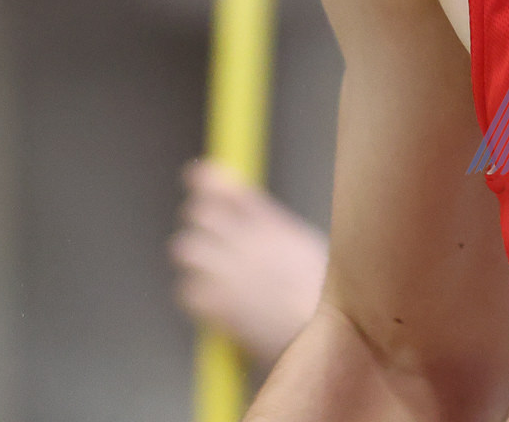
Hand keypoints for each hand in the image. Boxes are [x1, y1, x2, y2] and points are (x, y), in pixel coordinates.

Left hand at [173, 159, 330, 362]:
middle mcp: (247, 241)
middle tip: (204, 234)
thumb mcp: (307, 251)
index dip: (207, 179)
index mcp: (272, 225)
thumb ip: (278, 234)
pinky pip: (187, 289)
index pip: (230, 189)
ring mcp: (229, 271)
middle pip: (200, 212)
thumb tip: (259, 227)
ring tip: (206, 271)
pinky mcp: (217, 303)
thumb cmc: (323, 299)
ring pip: (185, 248)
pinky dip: (194, 295)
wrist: (323, 333)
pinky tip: (211, 304)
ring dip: (193, 258)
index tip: (194, 175)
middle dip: (199, 221)